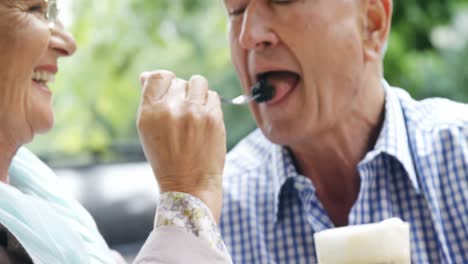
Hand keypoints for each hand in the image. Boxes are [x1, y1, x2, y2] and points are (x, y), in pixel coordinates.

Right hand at [137, 70, 225, 221]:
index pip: (158, 76)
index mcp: (149, 112)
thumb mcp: (147, 131)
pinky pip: (214, 96)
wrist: (189, 186)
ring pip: (199, 82)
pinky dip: (210, 105)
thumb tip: (146, 76)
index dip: (166, 81)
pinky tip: (205, 122)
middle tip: (183, 117)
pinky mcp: (213, 118)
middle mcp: (170, 109)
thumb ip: (149, 102)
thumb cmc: (167, 158)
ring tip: (195, 114)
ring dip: (198, 94)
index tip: (171, 93)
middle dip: (182, 95)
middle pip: (180, 81)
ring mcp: (193, 112)